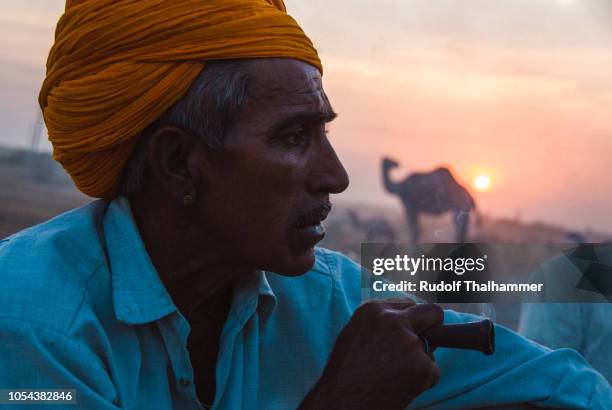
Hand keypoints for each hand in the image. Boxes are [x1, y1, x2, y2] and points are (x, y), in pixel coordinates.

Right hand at [300, 300, 442, 409]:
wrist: (342, 401)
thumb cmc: (344, 372)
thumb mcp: (354, 334)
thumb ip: (379, 323)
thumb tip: (402, 320)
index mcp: (373, 309)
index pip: (409, 304)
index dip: (411, 320)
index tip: (410, 330)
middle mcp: (393, 320)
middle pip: (431, 313)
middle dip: (433, 326)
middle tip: (426, 341)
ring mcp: (410, 342)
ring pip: (430, 348)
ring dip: (419, 362)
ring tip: (394, 375)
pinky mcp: (422, 366)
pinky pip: (433, 372)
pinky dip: (422, 381)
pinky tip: (400, 386)